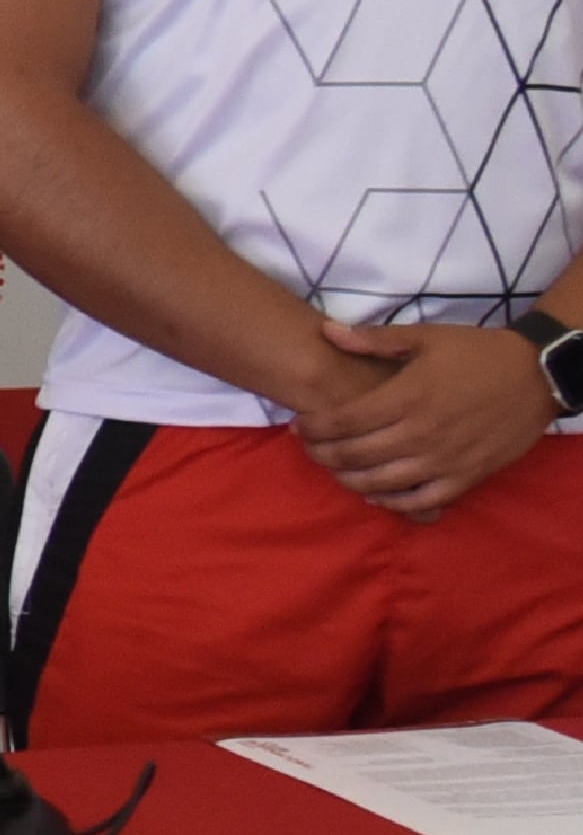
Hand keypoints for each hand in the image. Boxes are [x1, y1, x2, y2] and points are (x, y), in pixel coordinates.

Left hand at [294, 319, 557, 520]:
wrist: (536, 376)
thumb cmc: (476, 353)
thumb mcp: (425, 337)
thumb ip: (373, 340)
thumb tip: (326, 331)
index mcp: (407, 397)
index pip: (344, 422)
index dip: (313, 428)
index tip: (299, 426)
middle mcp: (422, 433)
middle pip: (355, 455)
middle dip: (322, 455)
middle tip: (309, 450)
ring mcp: (444, 460)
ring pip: (382, 483)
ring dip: (349, 480)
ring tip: (335, 469)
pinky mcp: (466, 477)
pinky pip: (421, 501)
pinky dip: (393, 503)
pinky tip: (375, 495)